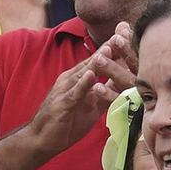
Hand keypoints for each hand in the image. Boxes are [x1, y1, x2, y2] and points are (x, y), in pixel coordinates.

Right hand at [33, 25, 136, 164]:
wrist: (42, 139)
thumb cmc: (67, 121)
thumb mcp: (91, 105)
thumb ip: (104, 93)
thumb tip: (123, 86)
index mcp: (80, 78)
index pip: (99, 59)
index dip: (114, 46)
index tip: (129, 31)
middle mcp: (72, 79)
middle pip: (94, 60)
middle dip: (110, 45)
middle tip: (124, 31)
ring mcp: (66, 90)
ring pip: (85, 72)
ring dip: (97, 60)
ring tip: (110, 47)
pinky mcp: (63, 104)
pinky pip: (75, 93)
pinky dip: (83, 83)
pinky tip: (91, 75)